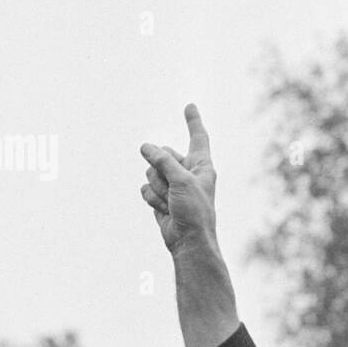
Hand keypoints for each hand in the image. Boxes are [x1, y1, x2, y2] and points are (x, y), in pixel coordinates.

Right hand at [140, 104, 218, 253]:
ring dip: (157, 188)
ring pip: (150, 172)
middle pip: (162, 155)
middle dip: (161, 170)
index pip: (197, 137)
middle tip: (174, 189)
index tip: (190, 105)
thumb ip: (163, 160)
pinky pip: (145, 188)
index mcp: (201, 165)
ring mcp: (173, 185)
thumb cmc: (195, 210)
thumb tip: (145, 146)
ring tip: (171, 202)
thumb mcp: (181, 180)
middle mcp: (187, 172)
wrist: (188, 240)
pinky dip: (151, 199)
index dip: (193, 121)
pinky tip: (163, 210)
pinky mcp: (160, 197)